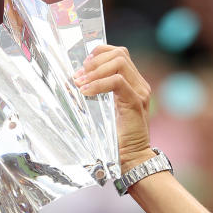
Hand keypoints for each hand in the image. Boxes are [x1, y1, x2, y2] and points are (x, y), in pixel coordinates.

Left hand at [73, 45, 153, 171]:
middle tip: (78, 76)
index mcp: (133, 84)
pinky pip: (117, 82)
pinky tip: (86, 92)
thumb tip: (72, 82)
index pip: (120, 54)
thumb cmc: (115, 138)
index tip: (83, 66)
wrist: (132, 158)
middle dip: (95, 61)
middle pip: (120, 53)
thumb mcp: (103, 111)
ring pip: (119, 63)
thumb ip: (96, 94)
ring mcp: (140, 92)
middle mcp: (139, 85)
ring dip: (95, 70)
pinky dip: (98, 84)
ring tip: (80, 83)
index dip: (99, 53)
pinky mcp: (135, 102)